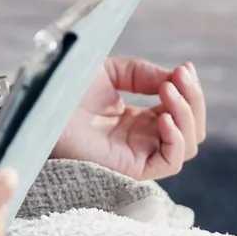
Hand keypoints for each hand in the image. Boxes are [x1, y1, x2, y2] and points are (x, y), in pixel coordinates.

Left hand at [51, 57, 207, 180]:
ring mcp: (138, 154)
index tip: (185, 67)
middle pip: (192, 128)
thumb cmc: (67, 88)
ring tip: (168, 91)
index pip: (181, 112)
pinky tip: (162, 117)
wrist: (43, 104)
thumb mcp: (112, 72)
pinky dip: (176, 139)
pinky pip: (171, 162)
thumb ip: (146, 74)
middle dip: (193, 99)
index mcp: (137, 119)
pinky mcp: (131, 168)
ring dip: (186, 114)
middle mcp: (141, 139)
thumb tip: (177, 78)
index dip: (189, 90)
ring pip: (188, 145)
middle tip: (181, 76)